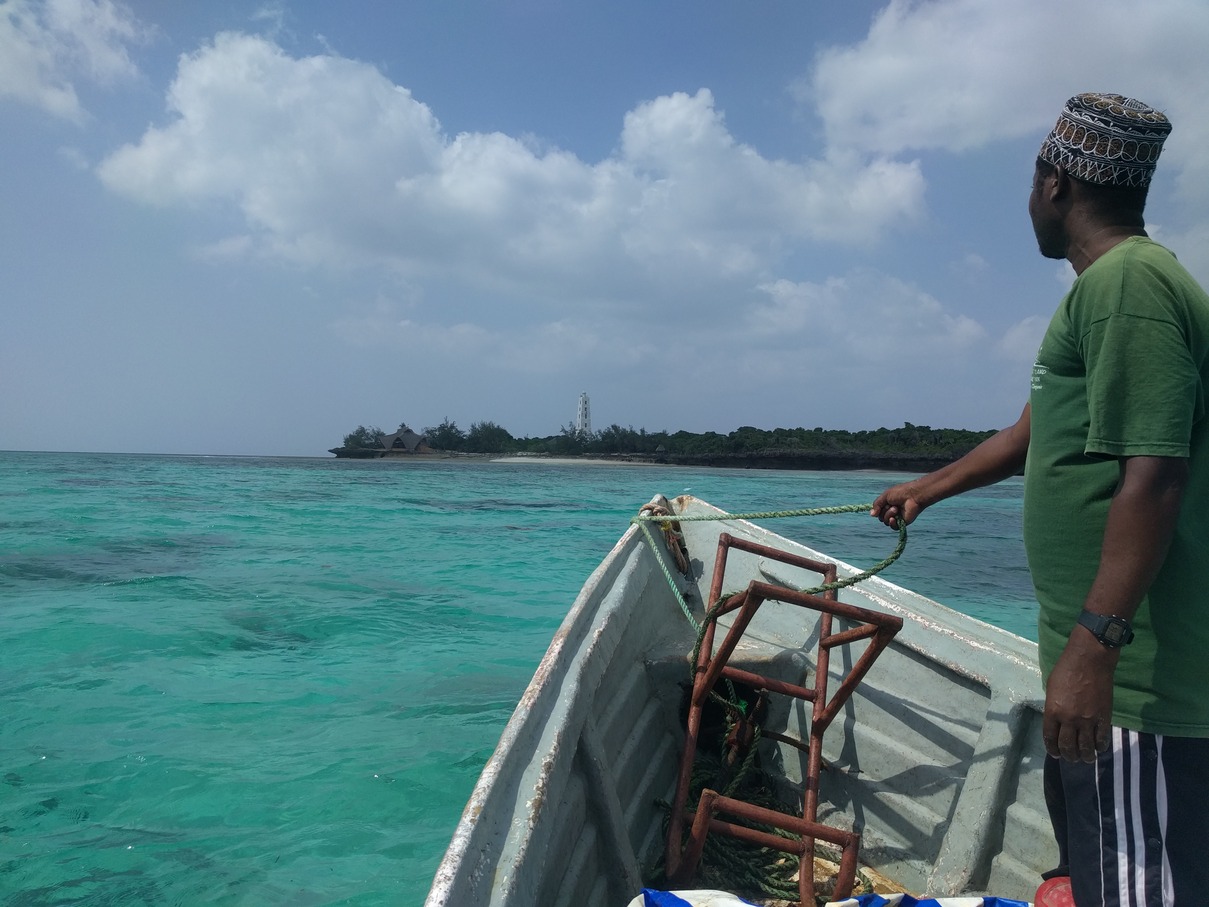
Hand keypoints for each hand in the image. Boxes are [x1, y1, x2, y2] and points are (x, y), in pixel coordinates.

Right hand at [870, 481, 925, 528]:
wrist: (913, 496)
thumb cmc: (900, 493)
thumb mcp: (885, 496)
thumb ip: (877, 504)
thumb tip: (872, 515)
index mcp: (888, 504)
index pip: (878, 511)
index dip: (878, 510)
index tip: (880, 506)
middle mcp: (892, 511)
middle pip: (881, 517)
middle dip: (884, 512)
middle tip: (892, 506)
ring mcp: (898, 517)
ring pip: (886, 522)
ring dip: (888, 516)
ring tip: (896, 509)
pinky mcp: (903, 522)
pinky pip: (894, 527)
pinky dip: (892, 524)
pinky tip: (894, 519)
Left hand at [1042, 634, 1117, 762]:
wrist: (1090, 660)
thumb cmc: (1066, 670)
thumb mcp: (1051, 688)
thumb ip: (1053, 706)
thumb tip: (1056, 720)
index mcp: (1052, 711)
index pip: (1050, 738)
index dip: (1052, 749)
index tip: (1056, 754)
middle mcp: (1069, 719)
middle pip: (1067, 746)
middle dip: (1068, 756)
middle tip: (1071, 758)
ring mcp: (1087, 720)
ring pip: (1085, 747)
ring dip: (1085, 756)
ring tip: (1085, 758)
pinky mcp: (1104, 718)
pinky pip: (1101, 739)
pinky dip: (1100, 747)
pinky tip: (1098, 748)